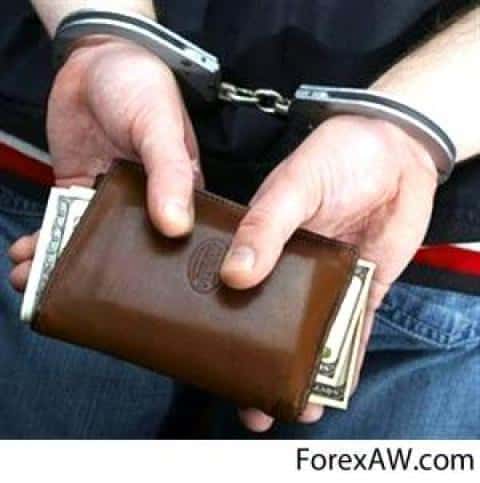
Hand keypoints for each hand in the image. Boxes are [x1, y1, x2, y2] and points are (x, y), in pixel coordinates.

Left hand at [10, 35, 200, 286]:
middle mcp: (146, 205)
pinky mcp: (78, 190)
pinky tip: (26, 254)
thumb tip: (176, 227)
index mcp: (179, 196)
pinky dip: (44, 240)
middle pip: (126, 253)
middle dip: (100, 281)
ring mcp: (109, 200)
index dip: (155, 278)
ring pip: (89, 242)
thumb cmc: (141, 89)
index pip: (175, 246)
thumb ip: (170, 173)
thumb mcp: (160, 126)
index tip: (136, 307)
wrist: (96, 59)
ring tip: (34, 284)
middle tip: (73, 305)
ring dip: (60, 264)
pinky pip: (63, 223)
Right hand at [220, 115, 437, 431]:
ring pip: (311, 334)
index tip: (204, 358)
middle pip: (270, 322)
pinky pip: (354, 328)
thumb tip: (235, 277)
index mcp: (263, 242)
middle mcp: (291, 268)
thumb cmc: (337, 156)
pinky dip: (348, 359)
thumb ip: (266, 227)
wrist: (397, 150)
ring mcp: (327, 280)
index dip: (218, 323)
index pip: (232, 289)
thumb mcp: (295, 185)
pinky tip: (338, 388)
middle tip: (250, 402)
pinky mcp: (363, 285)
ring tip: (294, 407)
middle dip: (260, 362)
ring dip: (304, 371)